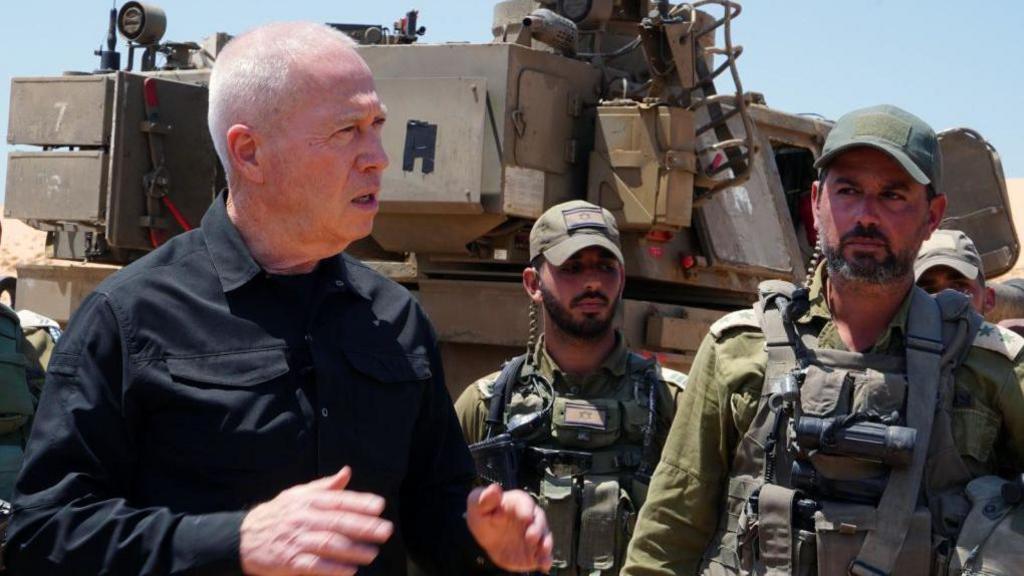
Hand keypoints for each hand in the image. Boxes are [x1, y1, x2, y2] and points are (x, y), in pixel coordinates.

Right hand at [240, 466, 393, 575]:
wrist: (242, 537)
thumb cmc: (276, 514)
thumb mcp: (297, 494)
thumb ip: (324, 486)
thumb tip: (346, 472)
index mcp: (307, 501)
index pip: (338, 500)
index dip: (359, 502)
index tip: (379, 506)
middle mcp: (303, 519)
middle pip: (337, 522)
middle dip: (364, 527)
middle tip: (385, 531)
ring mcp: (296, 540)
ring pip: (328, 544)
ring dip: (353, 550)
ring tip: (372, 553)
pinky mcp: (289, 561)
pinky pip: (313, 566)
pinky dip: (333, 569)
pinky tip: (350, 571)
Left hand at [466, 484, 553, 572]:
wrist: (488, 536)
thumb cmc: (484, 515)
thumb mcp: (478, 504)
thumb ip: (485, 498)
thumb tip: (494, 490)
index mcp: (517, 503)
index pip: (525, 503)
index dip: (526, 510)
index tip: (526, 518)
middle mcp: (530, 518)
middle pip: (539, 520)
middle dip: (537, 529)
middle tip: (531, 537)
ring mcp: (533, 535)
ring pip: (544, 538)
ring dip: (545, 544)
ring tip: (543, 551)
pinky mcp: (534, 551)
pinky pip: (543, 555)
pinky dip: (545, 560)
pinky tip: (544, 565)